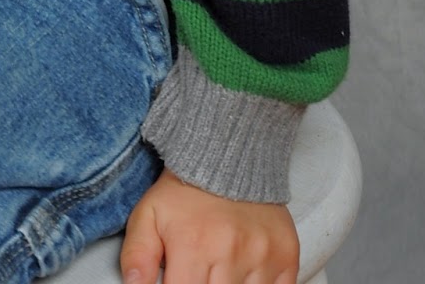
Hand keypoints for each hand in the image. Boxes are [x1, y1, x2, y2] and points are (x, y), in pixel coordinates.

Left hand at [119, 168, 299, 283]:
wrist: (229, 152)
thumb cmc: (185, 190)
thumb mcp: (148, 215)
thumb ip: (137, 256)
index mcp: (193, 247)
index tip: (179, 279)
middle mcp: (231, 255)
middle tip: (199, 271)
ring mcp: (263, 258)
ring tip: (217, 270)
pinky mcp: (287, 257)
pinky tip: (244, 274)